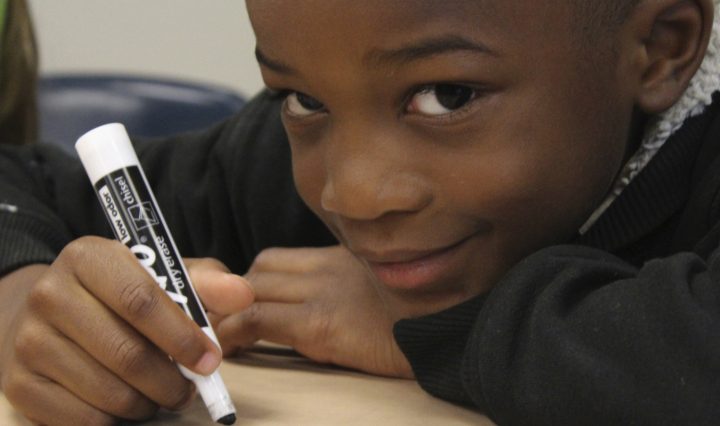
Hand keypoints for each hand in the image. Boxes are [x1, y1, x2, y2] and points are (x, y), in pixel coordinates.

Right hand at [0, 236, 250, 424]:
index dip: (182, 336)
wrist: (46, 312)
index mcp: (89, 257)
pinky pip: (82, 421)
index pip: (142, 300)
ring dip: (148, 404)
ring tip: (159, 394)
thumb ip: (204, 282)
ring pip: (108, 394)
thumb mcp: (160, 275)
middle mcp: (50, 294)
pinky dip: (116, 421)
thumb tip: (244, 294)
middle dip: (171, 382)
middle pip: (127, 354)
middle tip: (189, 389)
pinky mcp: (18, 385)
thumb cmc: (118, 293)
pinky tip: (126, 404)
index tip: (211, 360)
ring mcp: (28, 342)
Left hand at [197, 245, 413, 378]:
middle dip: (239, 293)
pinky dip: (237, 331)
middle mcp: (331, 266)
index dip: (253, 282)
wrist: (457, 325)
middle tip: (232, 321)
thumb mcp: (392, 283)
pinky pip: (259, 319)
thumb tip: (338, 307)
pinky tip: (232, 348)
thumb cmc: (432, 311)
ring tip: (224, 335)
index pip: (279, 259)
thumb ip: (360, 282)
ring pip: (252, 287)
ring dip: (233, 309)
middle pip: (261, 268)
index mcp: (346, 257)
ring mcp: (325, 292)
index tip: (244, 306)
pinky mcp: (324, 323)